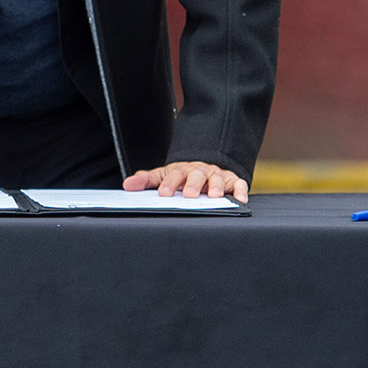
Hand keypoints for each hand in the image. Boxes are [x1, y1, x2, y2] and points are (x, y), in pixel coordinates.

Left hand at [124, 161, 248, 203]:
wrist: (203, 167)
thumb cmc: (181, 177)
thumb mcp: (163, 176)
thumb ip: (146, 181)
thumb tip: (127, 185)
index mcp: (182, 170)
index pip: (174, 175)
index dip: (169, 184)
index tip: (163, 194)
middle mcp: (200, 171)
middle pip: (197, 175)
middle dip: (193, 185)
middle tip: (190, 195)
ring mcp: (217, 175)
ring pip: (218, 179)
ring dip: (217, 187)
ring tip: (215, 197)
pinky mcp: (233, 180)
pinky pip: (239, 185)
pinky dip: (241, 191)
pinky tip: (240, 200)